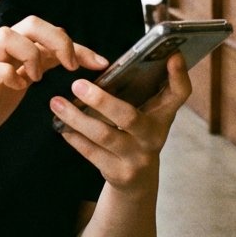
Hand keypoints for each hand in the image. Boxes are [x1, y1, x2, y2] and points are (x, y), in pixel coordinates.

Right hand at [0, 16, 107, 167]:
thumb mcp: (21, 82)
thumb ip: (40, 64)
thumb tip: (71, 54)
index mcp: (13, 49)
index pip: (49, 34)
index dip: (79, 45)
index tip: (102, 63)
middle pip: (30, 22)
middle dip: (58, 40)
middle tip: (71, 65)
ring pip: (8, 35)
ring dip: (30, 55)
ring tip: (36, 79)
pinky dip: (9, 74)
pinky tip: (16, 88)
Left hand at [49, 54, 191, 191]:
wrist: (137, 180)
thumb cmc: (136, 134)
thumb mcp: (145, 114)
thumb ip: (136, 91)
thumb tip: (103, 62)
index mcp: (163, 115)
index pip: (179, 93)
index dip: (179, 75)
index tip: (172, 55)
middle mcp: (154, 136)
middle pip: (128, 116)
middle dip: (101, 100)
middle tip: (77, 85)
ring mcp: (138, 157)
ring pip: (104, 135)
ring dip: (76, 118)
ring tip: (56, 103)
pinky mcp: (119, 173)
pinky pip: (92, 153)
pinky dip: (74, 137)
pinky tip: (61, 126)